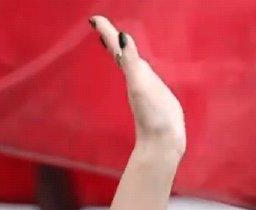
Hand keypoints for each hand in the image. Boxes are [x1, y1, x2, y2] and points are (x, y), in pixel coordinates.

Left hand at [89, 16, 185, 158]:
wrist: (162, 145)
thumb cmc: (153, 118)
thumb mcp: (141, 85)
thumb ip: (131, 61)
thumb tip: (122, 37)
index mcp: (131, 72)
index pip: (116, 47)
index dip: (106, 31)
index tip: (93, 19)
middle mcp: (135, 78)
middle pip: (120, 54)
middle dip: (111, 38)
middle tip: (100, 25)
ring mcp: (144, 88)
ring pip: (130, 64)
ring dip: (123, 52)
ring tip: (115, 41)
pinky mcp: (155, 96)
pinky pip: (144, 76)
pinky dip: (139, 68)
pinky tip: (140, 68)